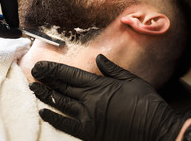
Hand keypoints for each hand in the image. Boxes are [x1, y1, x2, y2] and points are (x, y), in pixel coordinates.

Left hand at [30, 54, 184, 140]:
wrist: (157, 131)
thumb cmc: (147, 104)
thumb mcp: (132, 80)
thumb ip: (112, 69)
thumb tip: (99, 58)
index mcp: (99, 86)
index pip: (70, 75)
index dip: (53, 69)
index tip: (41, 66)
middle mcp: (89, 100)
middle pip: (62, 87)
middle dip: (46, 79)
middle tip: (33, 73)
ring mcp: (88, 117)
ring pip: (61, 103)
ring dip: (46, 95)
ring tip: (34, 88)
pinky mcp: (89, 133)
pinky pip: (66, 124)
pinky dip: (54, 118)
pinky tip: (43, 112)